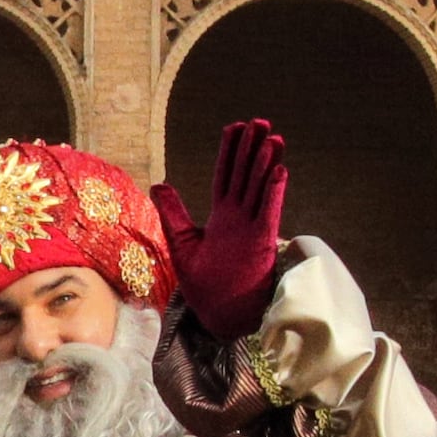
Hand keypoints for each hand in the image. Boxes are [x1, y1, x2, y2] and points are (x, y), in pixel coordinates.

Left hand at [173, 116, 290, 339]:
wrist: (219, 315)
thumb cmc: (203, 284)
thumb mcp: (181, 243)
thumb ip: (173, 213)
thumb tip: (158, 183)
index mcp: (220, 217)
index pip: (225, 175)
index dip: (230, 151)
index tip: (235, 127)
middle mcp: (238, 218)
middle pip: (246, 175)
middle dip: (252, 148)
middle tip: (260, 122)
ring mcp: (252, 228)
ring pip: (260, 188)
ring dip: (266, 163)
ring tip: (273, 137)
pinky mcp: (261, 243)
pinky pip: (268, 212)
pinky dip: (273, 191)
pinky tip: (278, 170)